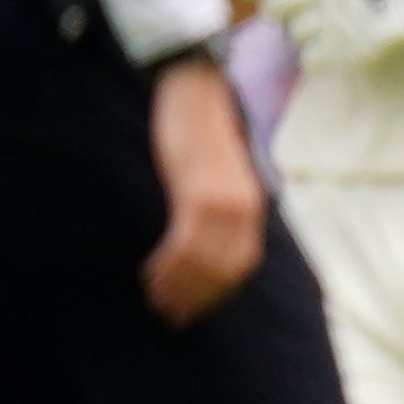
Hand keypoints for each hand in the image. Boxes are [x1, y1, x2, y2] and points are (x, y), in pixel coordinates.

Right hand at [138, 57, 263, 324]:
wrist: (196, 89)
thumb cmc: (199, 131)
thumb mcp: (216, 172)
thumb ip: (213, 204)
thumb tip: (195, 237)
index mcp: (251, 204)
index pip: (240, 264)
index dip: (217, 291)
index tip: (194, 310)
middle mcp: (245, 208)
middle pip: (224, 270)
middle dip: (198, 296)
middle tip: (170, 315)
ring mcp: (225, 202)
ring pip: (205, 262)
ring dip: (180, 287)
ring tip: (156, 299)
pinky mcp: (201, 192)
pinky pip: (187, 242)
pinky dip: (171, 265)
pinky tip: (151, 274)